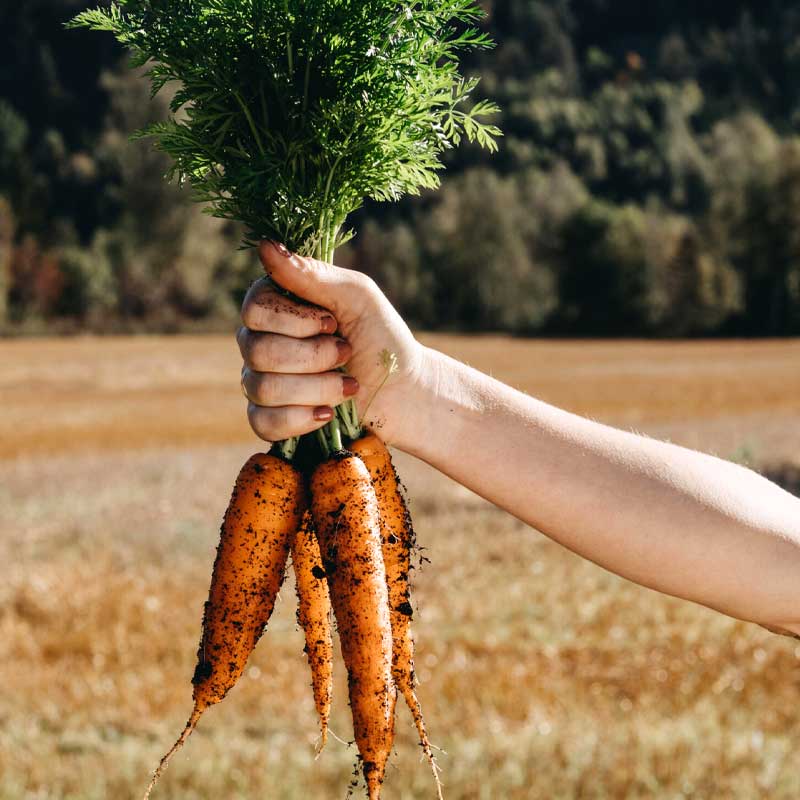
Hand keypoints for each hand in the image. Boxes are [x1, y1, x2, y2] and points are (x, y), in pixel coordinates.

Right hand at [237, 241, 429, 448]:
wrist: (404, 392)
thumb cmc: (382, 338)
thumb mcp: (357, 297)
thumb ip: (313, 274)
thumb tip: (266, 246)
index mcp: (277, 306)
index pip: (254, 309)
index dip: (295, 322)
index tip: (332, 322)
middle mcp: (260, 340)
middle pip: (257, 351)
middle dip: (313, 356)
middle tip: (346, 352)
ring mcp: (261, 380)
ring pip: (261, 388)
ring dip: (317, 388)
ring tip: (348, 385)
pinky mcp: (270, 417)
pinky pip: (262, 422)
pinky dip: (300, 419)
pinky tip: (327, 413)